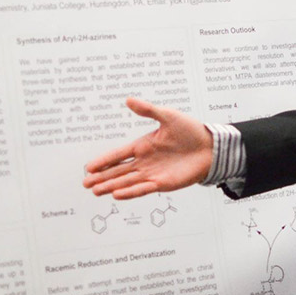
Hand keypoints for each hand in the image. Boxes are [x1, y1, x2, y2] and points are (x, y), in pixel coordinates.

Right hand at [82, 98, 212, 199]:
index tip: (89, 167)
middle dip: (102, 177)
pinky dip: (130, 192)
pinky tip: (117, 195)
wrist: (210, 147)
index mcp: (143, 145)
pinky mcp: (163, 183)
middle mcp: (145, 161)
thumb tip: (128, 99)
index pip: (119, 155)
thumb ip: (148, 110)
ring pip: (127, 181)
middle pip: (118, 171)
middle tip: (85, 183)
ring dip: (111, 186)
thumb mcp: (168, 116)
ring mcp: (152, 173)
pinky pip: (143, 188)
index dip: (104, 161)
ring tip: (95, 191)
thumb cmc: (190, 130)